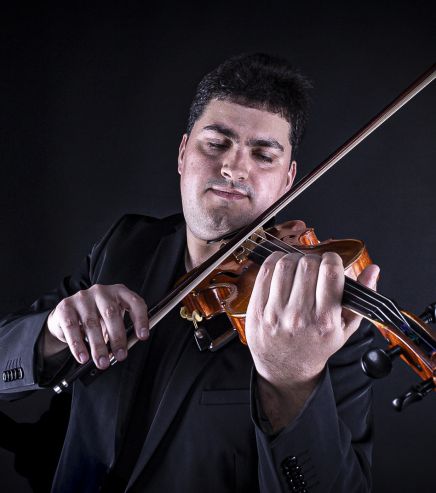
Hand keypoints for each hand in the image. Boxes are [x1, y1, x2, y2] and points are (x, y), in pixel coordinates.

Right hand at [44, 284, 148, 368]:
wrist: (67, 314)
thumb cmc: (96, 317)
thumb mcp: (111, 320)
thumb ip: (119, 331)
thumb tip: (123, 351)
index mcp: (118, 292)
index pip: (134, 302)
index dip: (141, 319)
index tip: (143, 336)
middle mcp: (101, 291)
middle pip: (112, 313)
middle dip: (117, 337)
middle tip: (120, 355)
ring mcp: (82, 297)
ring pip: (92, 323)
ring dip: (98, 346)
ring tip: (102, 361)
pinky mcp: (65, 306)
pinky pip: (71, 327)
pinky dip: (78, 345)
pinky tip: (82, 356)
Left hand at [245, 251, 378, 428]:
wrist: (286, 368)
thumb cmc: (316, 346)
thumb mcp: (345, 328)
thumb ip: (361, 298)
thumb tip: (373, 270)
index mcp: (325, 321)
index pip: (330, 272)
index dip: (332, 259)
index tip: (331, 261)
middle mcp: (300, 316)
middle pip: (307, 264)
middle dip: (313, 259)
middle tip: (314, 266)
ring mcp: (275, 312)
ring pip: (285, 264)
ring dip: (294, 258)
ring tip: (298, 266)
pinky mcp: (257, 309)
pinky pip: (265, 272)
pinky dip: (275, 261)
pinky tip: (282, 267)